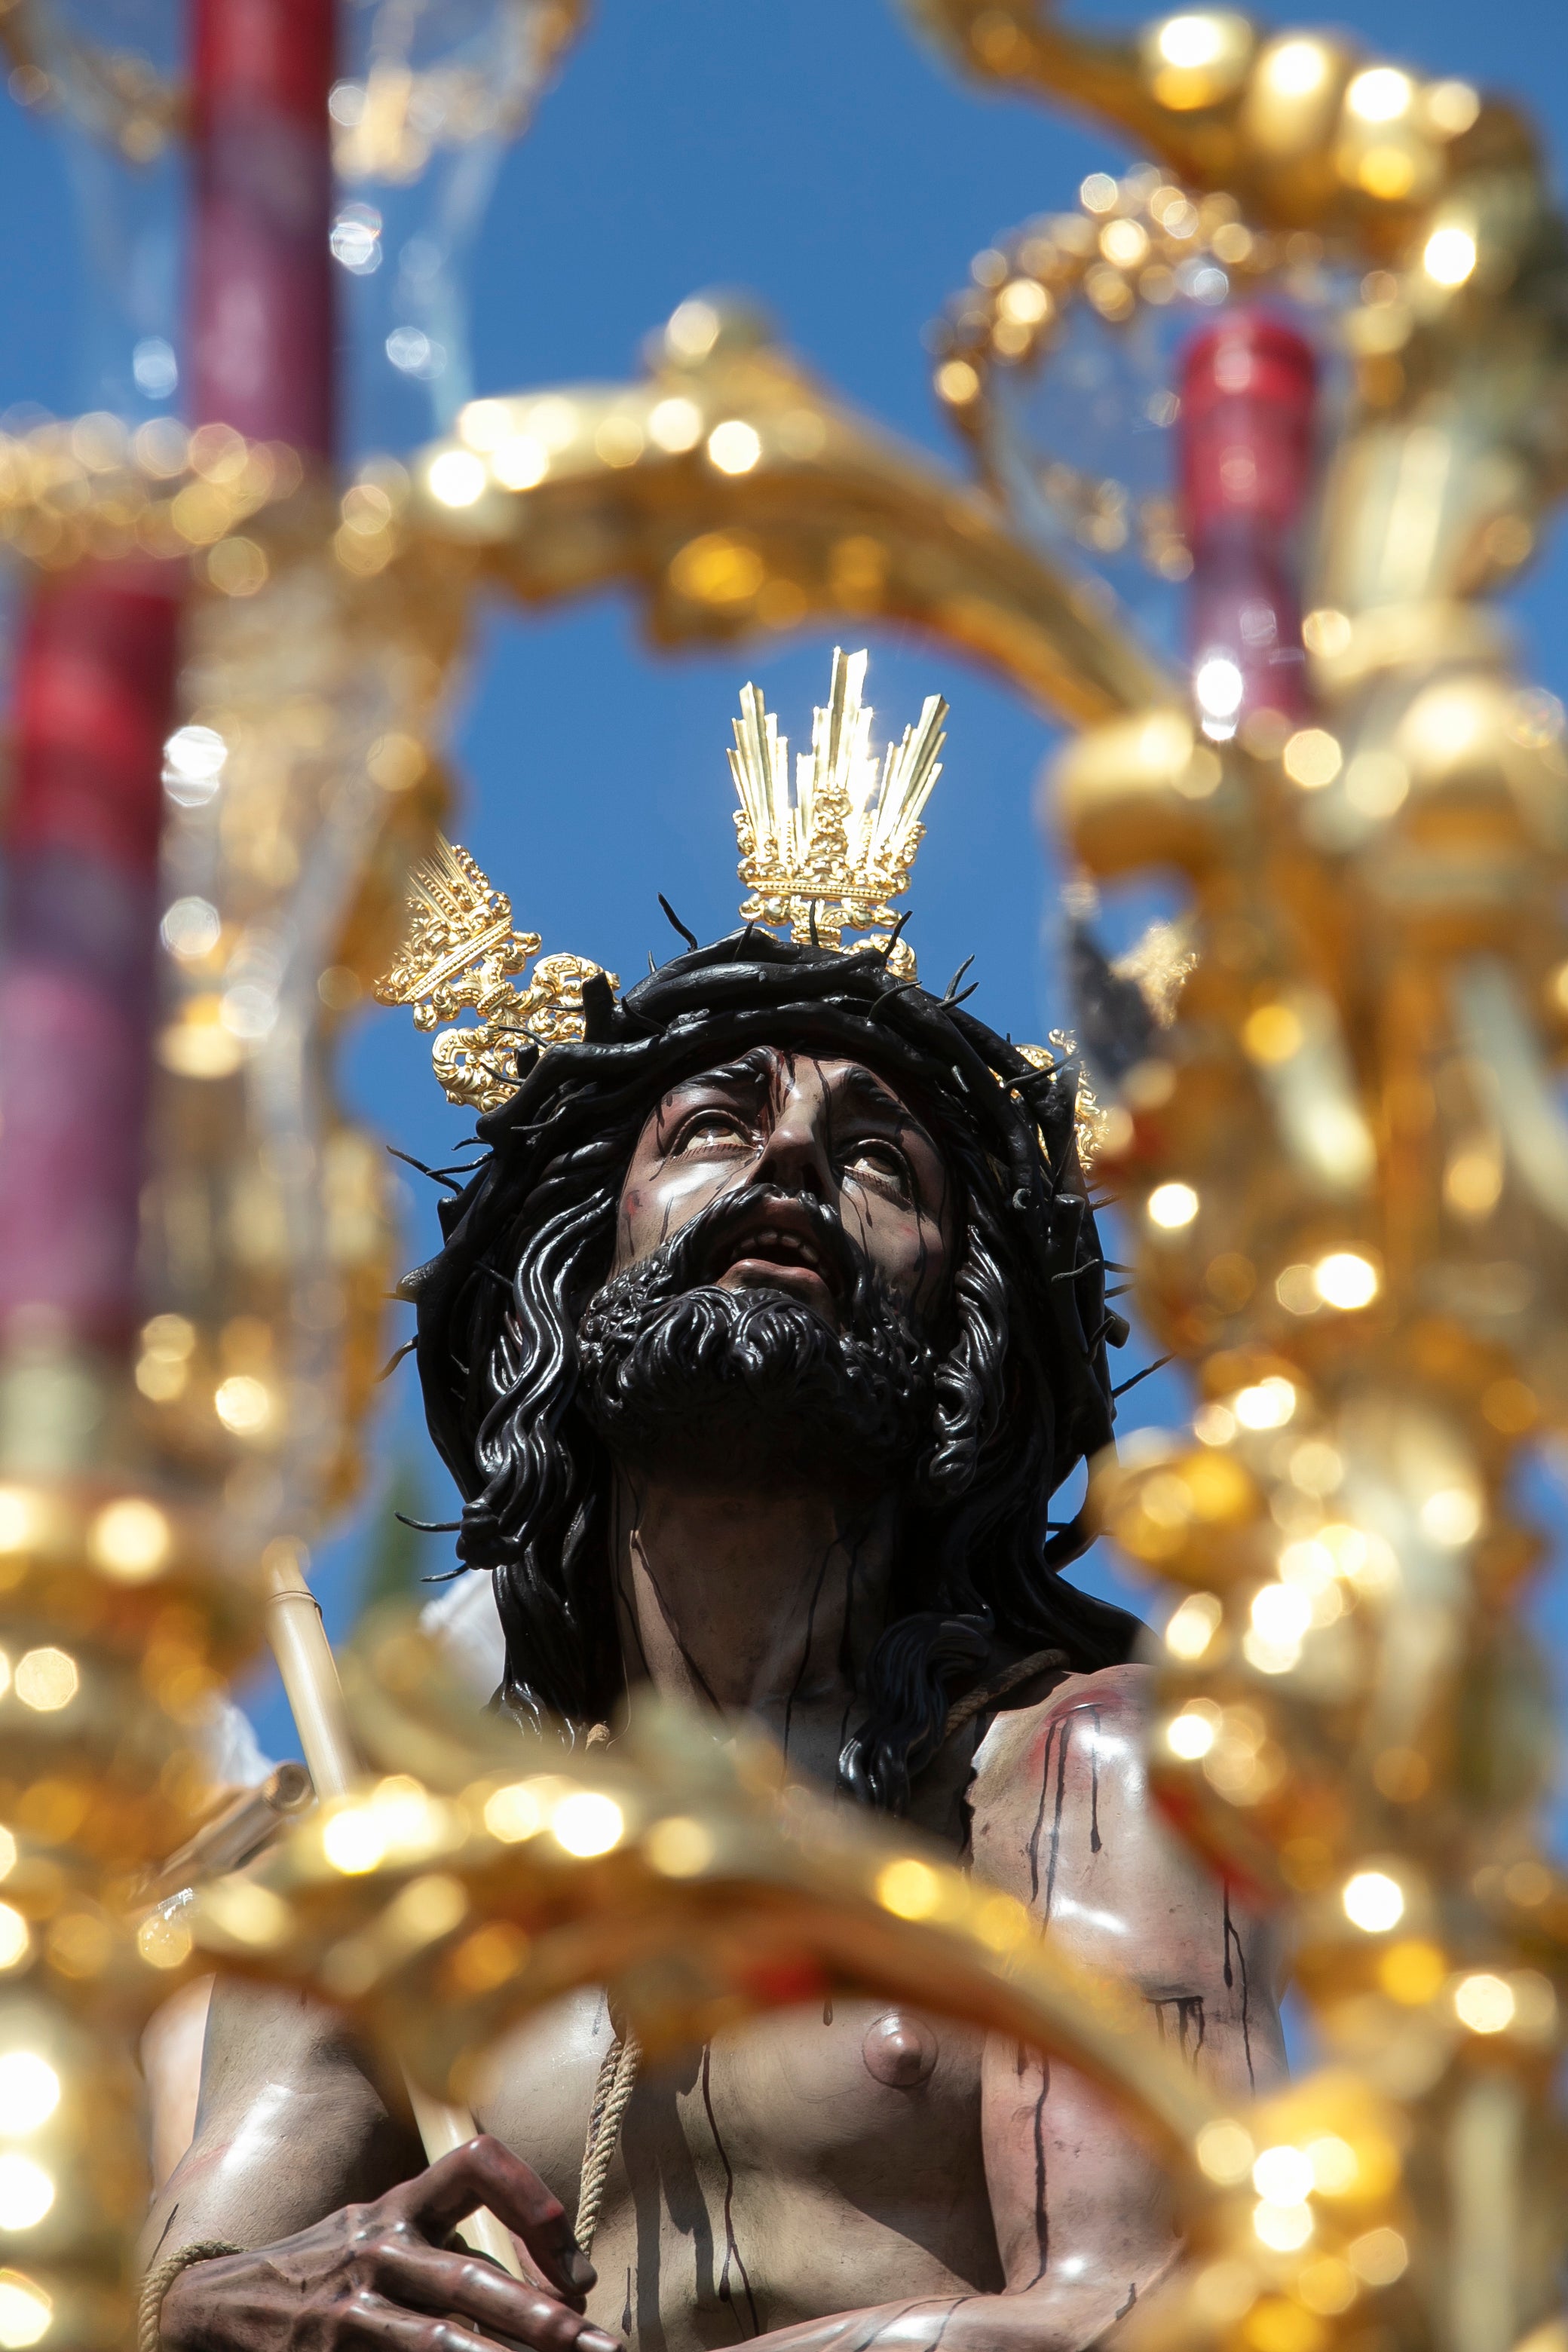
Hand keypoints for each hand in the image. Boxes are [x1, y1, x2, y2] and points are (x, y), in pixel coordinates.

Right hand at [159, 2135, 622, 2351]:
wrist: (218, 2308)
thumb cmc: (331, 2268)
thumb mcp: (388, 2236)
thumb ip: (457, 2256)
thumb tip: (565, 2292)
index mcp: (399, 2204)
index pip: (475, 2166)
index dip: (530, 2198)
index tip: (576, 2263)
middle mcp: (376, 2248)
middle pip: (468, 2279)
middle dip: (541, 2318)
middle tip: (601, 2347)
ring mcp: (347, 2311)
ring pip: (435, 2342)